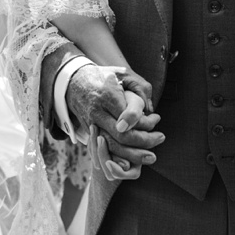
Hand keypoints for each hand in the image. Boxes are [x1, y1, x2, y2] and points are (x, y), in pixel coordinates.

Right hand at [66, 64, 162, 180]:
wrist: (74, 81)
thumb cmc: (104, 76)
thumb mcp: (124, 73)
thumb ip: (140, 88)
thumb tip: (150, 110)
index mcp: (107, 96)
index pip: (127, 117)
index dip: (145, 123)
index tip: (156, 118)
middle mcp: (97, 112)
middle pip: (121, 135)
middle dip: (144, 142)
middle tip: (161, 138)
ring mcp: (91, 124)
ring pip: (112, 146)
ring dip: (133, 155)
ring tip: (150, 156)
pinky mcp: (89, 132)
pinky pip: (104, 149)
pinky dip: (117, 158)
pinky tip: (131, 161)